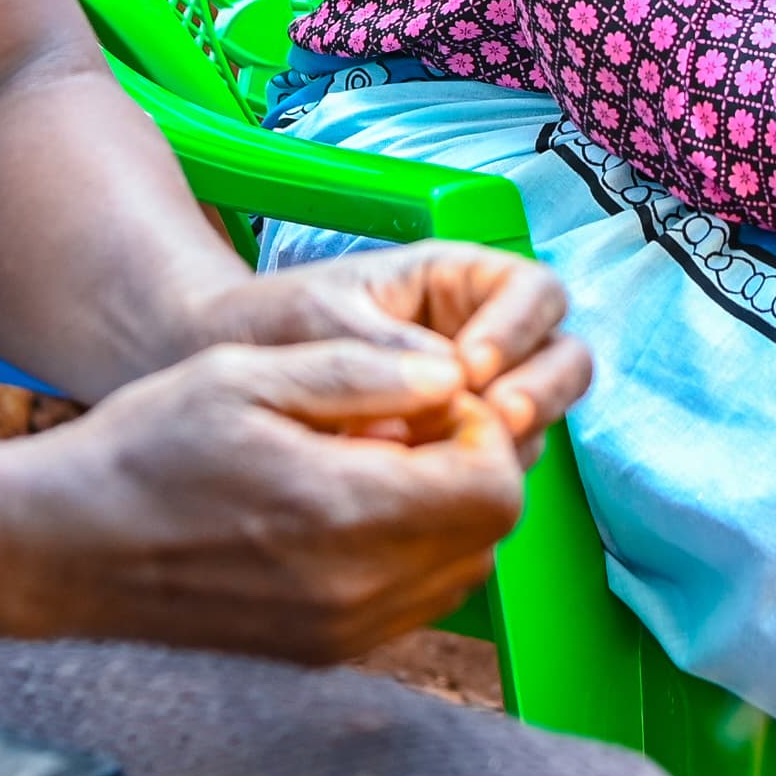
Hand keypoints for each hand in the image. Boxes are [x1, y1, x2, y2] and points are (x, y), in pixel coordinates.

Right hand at [20, 336, 529, 658]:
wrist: (63, 548)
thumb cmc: (142, 451)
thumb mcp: (245, 375)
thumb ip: (360, 374)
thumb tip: (451, 375)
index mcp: (341, 513)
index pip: (493, 488)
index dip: (483, 433)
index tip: (437, 402)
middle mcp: (353, 589)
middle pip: (487, 536)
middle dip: (470, 472)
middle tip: (409, 429)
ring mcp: (338, 633)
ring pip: (459, 574)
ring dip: (444, 517)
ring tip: (374, 468)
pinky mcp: (321, 654)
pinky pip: (412, 605)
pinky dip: (410, 556)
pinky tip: (347, 513)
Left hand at [180, 243, 592, 458]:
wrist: (216, 373)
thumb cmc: (268, 324)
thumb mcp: (320, 316)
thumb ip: (383, 345)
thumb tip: (450, 378)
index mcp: (456, 284)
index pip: (533, 292)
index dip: (519, 328)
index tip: (471, 366)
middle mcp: (480, 339)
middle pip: (559, 358)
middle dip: (540, 390)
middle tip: (495, 419)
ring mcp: (473, 399)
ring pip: (535, 419)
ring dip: (515, 440)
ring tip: (463, 461)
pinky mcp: (453, 450)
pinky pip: (493, 465)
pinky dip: (479, 477)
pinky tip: (438, 492)